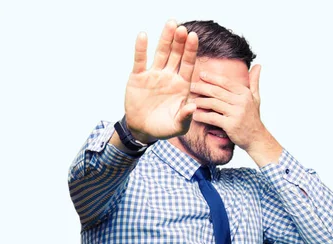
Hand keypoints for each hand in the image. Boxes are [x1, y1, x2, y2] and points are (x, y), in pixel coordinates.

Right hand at [124, 19, 198, 140]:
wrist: (143, 130)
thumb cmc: (164, 128)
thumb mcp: (178, 126)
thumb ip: (185, 117)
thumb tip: (193, 107)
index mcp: (181, 85)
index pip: (188, 65)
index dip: (191, 51)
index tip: (194, 37)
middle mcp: (169, 77)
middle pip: (176, 55)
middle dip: (179, 41)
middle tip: (182, 28)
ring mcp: (154, 75)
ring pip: (161, 53)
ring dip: (165, 39)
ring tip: (170, 24)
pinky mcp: (139, 77)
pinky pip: (140, 60)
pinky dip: (141, 48)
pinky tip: (143, 35)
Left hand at [190, 66, 265, 150]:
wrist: (256, 138)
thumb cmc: (253, 118)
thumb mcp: (256, 98)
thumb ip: (254, 82)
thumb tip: (258, 65)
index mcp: (245, 93)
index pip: (226, 82)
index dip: (213, 78)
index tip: (201, 75)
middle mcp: (241, 102)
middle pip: (217, 92)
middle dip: (203, 88)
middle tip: (192, 86)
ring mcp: (236, 113)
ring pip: (214, 104)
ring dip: (201, 102)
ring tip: (192, 101)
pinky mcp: (230, 125)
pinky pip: (213, 118)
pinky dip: (202, 116)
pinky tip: (195, 115)